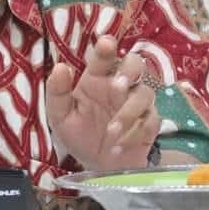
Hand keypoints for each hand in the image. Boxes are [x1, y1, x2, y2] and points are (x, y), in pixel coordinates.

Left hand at [45, 35, 160, 171]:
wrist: (98, 166)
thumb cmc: (80, 134)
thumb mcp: (60, 117)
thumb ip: (57, 93)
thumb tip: (60, 68)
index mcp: (97, 78)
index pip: (104, 56)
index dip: (107, 47)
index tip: (106, 43)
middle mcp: (119, 86)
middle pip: (135, 64)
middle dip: (129, 71)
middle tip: (117, 87)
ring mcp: (137, 103)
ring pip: (144, 94)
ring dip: (128, 113)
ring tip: (111, 132)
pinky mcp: (149, 123)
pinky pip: (151, 121)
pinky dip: (135, 134)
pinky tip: (119, 146)